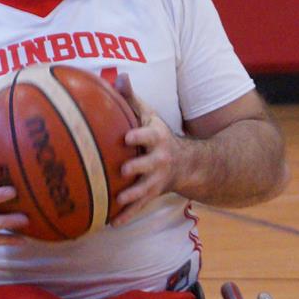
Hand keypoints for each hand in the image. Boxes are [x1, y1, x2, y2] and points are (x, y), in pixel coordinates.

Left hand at [110, 72, 186, 225]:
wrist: (186, 163)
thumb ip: (132, 98)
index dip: (139, 136)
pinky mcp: (152, 195)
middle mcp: (159, 160)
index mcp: (157, 139)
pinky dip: (127, 216)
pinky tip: (112, 223)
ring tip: (119, 199)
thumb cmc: (157, 135)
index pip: (149, 136)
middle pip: (149, 165)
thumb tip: (118, 75)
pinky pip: (139, 207)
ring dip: (133, 195)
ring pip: (145, 189)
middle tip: (124, 170)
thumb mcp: (149, 115)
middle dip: (139, 168)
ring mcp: (156, 179)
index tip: (127, 137)